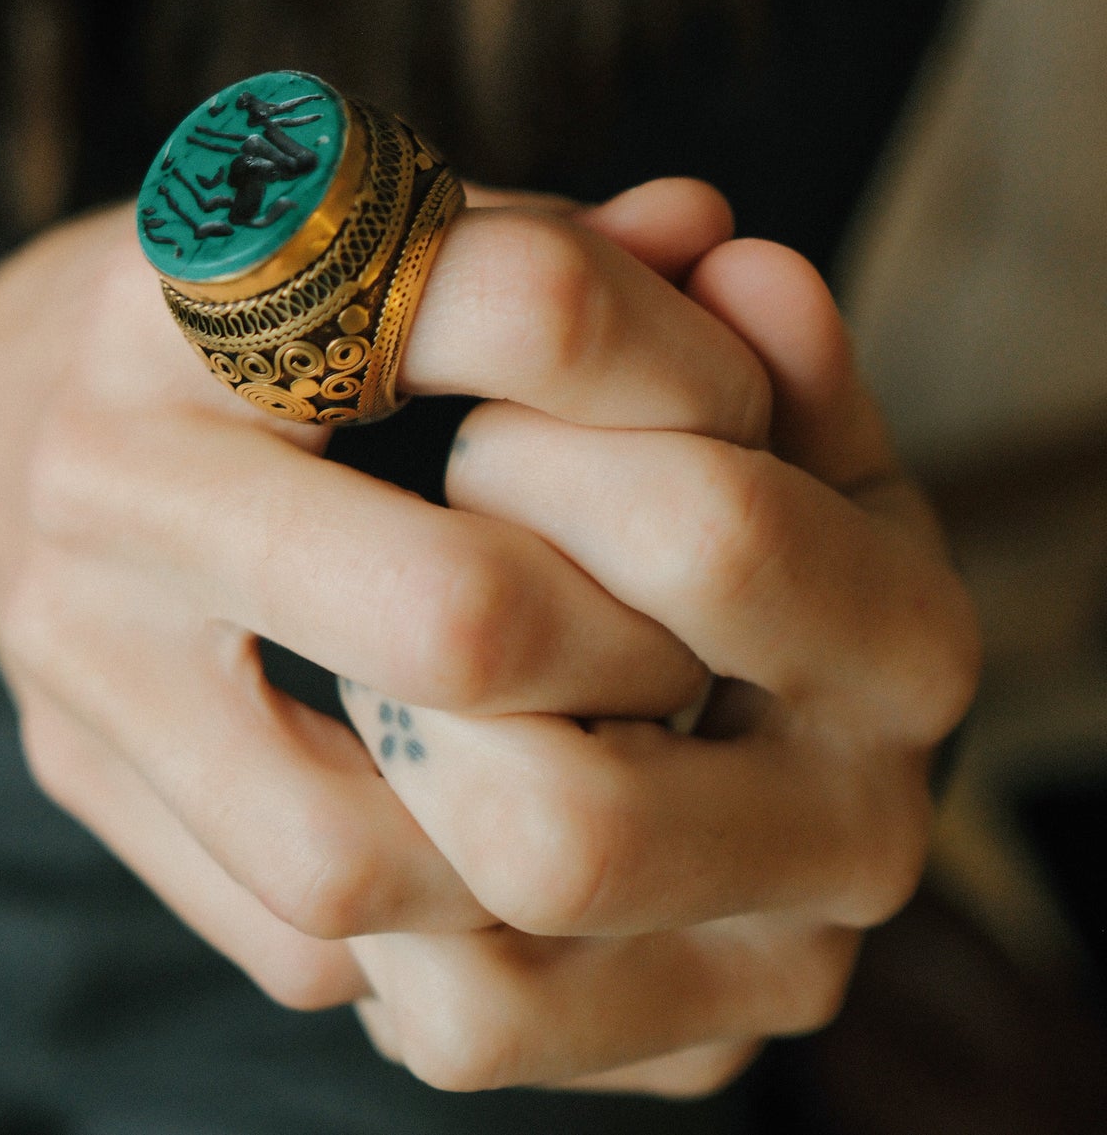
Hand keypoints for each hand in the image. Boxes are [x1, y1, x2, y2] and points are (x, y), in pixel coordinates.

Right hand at [0, 180, 743, 1011]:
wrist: (24, 395)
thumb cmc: (269, 306)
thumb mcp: (405, 233)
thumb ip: (570, 247)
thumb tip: (721, 239)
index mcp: (224, 267)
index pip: (528, 306)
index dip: (688, 376)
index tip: (738, 421)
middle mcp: (115, 452)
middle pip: (459, 615)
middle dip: (633, 654)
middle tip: (695, 645)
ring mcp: (75, 635)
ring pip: (354, 841)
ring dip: (535, 831)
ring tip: (607, 753)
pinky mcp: (74, 764)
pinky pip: (295, 929)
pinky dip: (436, 913)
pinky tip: (494, 830)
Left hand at [335, 212, 981, 1096]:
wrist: (675, 694)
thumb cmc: (661, 500)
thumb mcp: (689, 388)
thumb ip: (688, 322)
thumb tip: (712, 240)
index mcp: (904, 627)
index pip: (716, 535)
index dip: (555, 458)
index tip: (484, 418)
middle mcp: (870, 825)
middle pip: (589, 788)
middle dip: (466, 636)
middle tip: (420, 557)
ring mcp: (772, 966)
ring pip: (524, 903)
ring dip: (415, 758)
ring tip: (386, 663)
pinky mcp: (669, 1052)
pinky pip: (468, 1017)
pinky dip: (397, 901)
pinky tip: (396, 788)